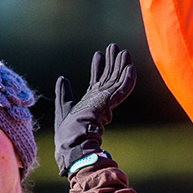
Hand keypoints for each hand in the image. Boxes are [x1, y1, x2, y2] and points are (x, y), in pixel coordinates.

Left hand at [54, 44, 135, 175]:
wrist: (72, 145)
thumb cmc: (67, 133)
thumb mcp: (63, 107)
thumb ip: (64, 93)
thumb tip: (62, 78)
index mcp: (90, 102)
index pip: (96, 81)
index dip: (97, 67)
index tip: (98, 55)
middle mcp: (100, 101)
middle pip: (109, 78)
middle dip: (111, 62)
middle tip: (113, 47)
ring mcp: (106, 103)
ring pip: (117, 81)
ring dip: (121, 65)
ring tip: (123, 51)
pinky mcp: (109, 105)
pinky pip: (122, 90)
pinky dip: (127, 79)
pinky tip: (130, 67)